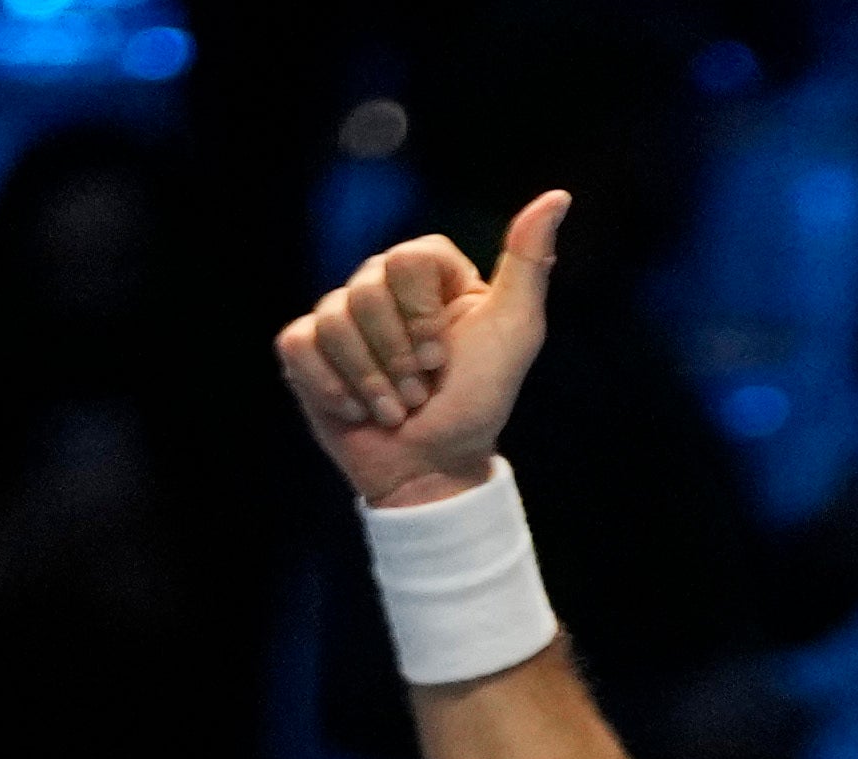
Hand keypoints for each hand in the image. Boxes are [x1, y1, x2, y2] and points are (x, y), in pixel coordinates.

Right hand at [276, 190, 568, 508]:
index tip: (444, 357)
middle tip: (423, 389)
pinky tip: (359, 410)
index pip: (408, 258)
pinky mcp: (306, 349)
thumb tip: (556, 197)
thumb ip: (529, 263)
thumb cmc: (479, 399)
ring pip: (334, 321)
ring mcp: (340, 314)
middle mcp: (381, 285)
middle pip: (367, 290)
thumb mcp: (516, 330)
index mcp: (430, 274)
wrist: (435, 464)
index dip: (423, 314)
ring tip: (398, 408)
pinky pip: (300, 345)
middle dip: (399, 357)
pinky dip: (333, 387)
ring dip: (373, 381)